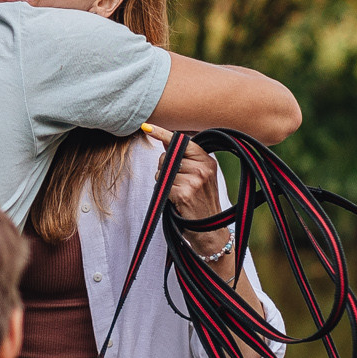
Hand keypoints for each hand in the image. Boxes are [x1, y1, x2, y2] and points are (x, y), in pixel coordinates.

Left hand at [153, 132, 232, 262]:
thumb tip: (166, 139)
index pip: (183, 141)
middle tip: (179, 183)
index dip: (163, 133)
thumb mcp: (199, 176)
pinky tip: (176, 201)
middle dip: (165, 168)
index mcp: (208, 161)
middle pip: (168, 157)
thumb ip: (185, 158)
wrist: (210, 231)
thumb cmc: (201, 202)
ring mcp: (194, 180)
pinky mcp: (184, 193)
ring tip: (179, 194)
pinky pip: (162, 185)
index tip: (146, 127)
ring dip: (164, 182)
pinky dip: (164, 193)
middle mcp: (203, 168)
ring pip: (163, 171)